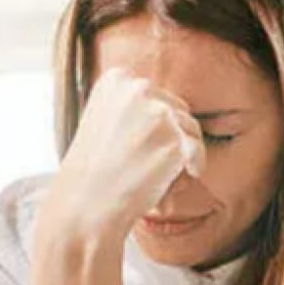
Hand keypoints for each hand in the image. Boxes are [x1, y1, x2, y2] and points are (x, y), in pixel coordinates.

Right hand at [29, 70, 204, 284]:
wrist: (86, 206)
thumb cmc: (95, 171)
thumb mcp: (105, 120)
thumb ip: (133, 106)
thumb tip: (170, 105)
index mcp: (117, 78)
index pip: (156, 96)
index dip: (155, 125)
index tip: (137, 146)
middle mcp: (138, 87)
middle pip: (178, 109)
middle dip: (171, 137)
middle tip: (144, 163)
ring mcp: (158, 112)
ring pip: (191, 129)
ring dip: (180, 154)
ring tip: (150, 173)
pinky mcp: (174, 139)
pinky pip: (198, 149)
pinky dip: (196, 163)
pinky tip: (189, 173)